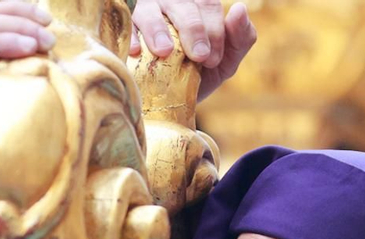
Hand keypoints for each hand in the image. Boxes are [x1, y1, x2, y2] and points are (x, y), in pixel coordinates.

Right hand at [129, 0, 256, 99]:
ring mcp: (145, 12)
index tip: (212, 59)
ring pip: (151, 10)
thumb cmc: (197, 76)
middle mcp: (171, 4)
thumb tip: (241, 9)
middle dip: (194, 29)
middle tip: (198, 57)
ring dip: (158, 29)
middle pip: (183, 4)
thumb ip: (239, 39)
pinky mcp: (124, 28)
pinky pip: (125, 25)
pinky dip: (131, 36)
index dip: (213, 29)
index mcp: (198, 7)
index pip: (208, 4)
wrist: (167, 103)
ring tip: (164, 51)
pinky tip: (136, 52)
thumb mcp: (224, 63)